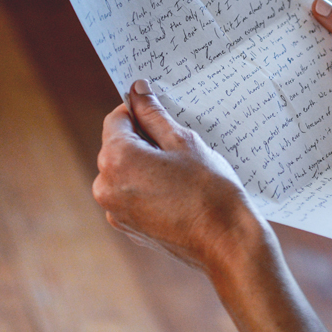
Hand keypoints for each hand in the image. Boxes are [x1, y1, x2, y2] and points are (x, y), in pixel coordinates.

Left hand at [93, 80, 268, 271]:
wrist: (225, 242)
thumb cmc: (209, 189)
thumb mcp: (184, 142)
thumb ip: (154, 114)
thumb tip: (137, 90)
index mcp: (117, 160)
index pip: (116, 119)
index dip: (138, 111)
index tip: (161, 113)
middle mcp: (105, 186)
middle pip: (117, 146)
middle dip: (142, 139)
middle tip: (178, 145)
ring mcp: (115, 211)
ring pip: (123, 171)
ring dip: (144, 163)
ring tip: (180, 171)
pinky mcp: (127, 227)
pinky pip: (130, 194)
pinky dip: (146, 187)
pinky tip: (175, 191)